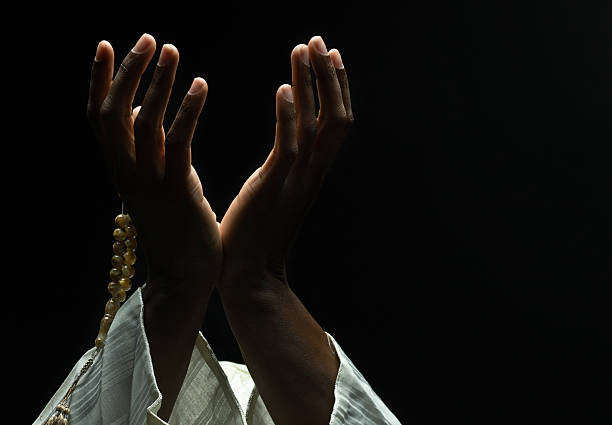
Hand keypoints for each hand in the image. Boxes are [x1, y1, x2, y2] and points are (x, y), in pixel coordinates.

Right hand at [87, 34, 220, 291]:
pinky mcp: (179, 194)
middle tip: (149, 38)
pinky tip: (201, 85)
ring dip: (157, 84)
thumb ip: (148, 144)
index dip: (98, 79)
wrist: (185, 277)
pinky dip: (186, 111)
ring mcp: (150, 185)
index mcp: (121, 169)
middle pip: (112, 113)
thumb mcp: (156, 180)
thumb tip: (145, 105)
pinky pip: (178, 145)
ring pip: (141, 124)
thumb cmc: (176, 225)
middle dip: (127, 72)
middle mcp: (127, 173)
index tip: (107, 43)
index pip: (99, 116)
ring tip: (172, 52)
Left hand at [218, 35, 353, 295]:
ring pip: (318, 126)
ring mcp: (296, 181)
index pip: (332, 123)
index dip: (333, 88)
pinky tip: (282, 88)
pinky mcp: (274, 190)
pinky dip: (288, 116)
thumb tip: (281, 151)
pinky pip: (289, 148)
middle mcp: (311, 173)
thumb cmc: (253, 237)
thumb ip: (282, 169)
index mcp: (309, 173)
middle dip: (330, 77)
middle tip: (319, 41)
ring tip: (303, 49)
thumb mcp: (272, 193)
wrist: (249, 278)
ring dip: (312, 85)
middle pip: (336, 117)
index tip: (322, 55)